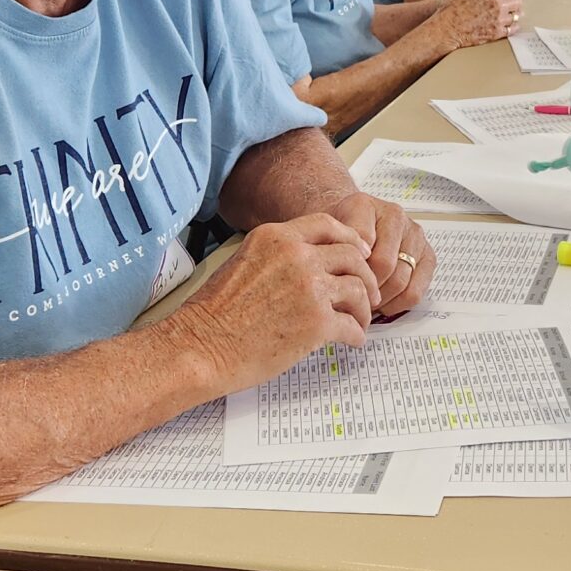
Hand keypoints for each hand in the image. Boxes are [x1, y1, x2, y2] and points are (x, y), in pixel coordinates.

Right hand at [171, 215, 379, 389]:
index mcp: (277, 237)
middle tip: (368, 293)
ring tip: (360, 321)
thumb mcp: (244, 261)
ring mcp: (310, 288)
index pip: (328, 224)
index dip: (352, 238)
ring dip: (364, 307)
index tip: (362, 252)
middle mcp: (298, 256)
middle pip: (352, 256)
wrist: (201, 345)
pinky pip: (352, 325)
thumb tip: (308, 264)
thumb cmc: (214, 312)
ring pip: (359, 289)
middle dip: (366, 275)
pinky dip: (356, 334)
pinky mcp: (317, 323)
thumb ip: (278, 256)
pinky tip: (351, 340)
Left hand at [336, 187, 436, 317]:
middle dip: (366, 289)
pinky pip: (415, 291)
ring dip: (381, 299)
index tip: (340, 286)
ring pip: (400, 281)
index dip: (350, 271)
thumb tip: (343, 278)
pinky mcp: (427, 256)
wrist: (351, 225)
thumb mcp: (322, 234)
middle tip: (352, 302)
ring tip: (365, 304)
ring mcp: (414, 235)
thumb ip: (328, 248)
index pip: (360, 244)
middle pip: (383, 265)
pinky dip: (397, 304)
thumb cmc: (338, 234)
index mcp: (364, 205)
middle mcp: (394, 216)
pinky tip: (383, 303)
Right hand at [440, 0, 520, 47]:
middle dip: (512, 0)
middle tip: (506, 3)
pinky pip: (513, 28)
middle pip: (517, 0)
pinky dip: (512, 26)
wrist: (447, 29)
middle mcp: (497, 4)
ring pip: (517, 15)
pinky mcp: (497, 33)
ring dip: (513, 13)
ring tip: (506, 14)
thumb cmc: (450, 7)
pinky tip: (505, 24)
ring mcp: (499, 20)